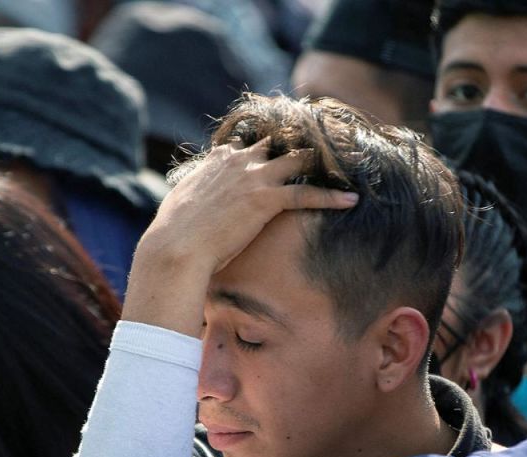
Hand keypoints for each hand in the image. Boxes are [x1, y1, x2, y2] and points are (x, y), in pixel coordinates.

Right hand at [122, 138, 358, 334]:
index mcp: (219, 159)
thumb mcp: (183, 201)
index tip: (284, 151)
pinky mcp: (266, 199)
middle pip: (278, 142)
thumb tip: (191, 204)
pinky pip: (307, 193)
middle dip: (301, 143)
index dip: (268, 148)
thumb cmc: (174, 232)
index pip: (249, 142)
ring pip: (298, 159)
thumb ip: (196, 193)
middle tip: (325, 147)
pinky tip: (351, 200)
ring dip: (322, 162)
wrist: (177, 245)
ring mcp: (254, 177)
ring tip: (346, 165)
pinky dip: (331, 196)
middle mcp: (238, 161)